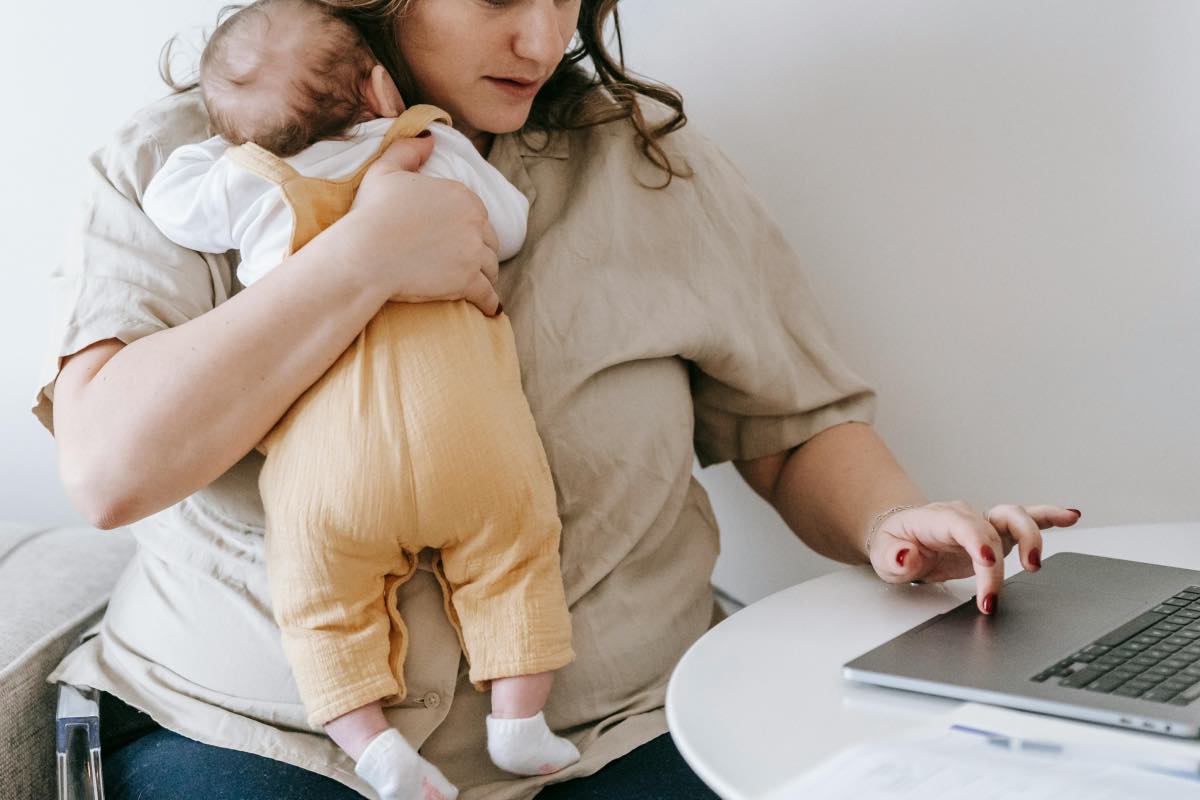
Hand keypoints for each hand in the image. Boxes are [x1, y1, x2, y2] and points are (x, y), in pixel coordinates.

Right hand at [332, 136, 501, 314]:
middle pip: (489, 241)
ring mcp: (472, 252)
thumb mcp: (384, 171)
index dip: (470, 229)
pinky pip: (489, 295)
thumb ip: (408, 150)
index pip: (478, 215)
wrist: (364, 253)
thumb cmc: (370, 214)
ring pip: (491, 268)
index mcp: (460, 194)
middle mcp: (474, 221)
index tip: (460, 240)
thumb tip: (430, 138)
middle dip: (480, 252)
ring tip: (478, 286)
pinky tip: (490, 309)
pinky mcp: (469, 281)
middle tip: (470, 265)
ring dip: (486, 277)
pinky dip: (490, 303)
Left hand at [867, 501, 1082, 613]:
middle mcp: (964, 516)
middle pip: (992, 527)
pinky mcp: (996, 534)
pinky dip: (1050, 517)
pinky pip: (1026, 520)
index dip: (978, 542)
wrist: (900, 537)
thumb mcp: (884, 555)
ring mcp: (983, 523)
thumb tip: (907, 556)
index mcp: (937, 519)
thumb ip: (895, 558)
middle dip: (1001, 560)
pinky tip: (1072, 516)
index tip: (987, 562)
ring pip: (1015, 518)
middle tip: (997, 593)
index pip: (963, 526)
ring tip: (1036, 564)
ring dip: (1032, 537)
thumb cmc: (894, 544)